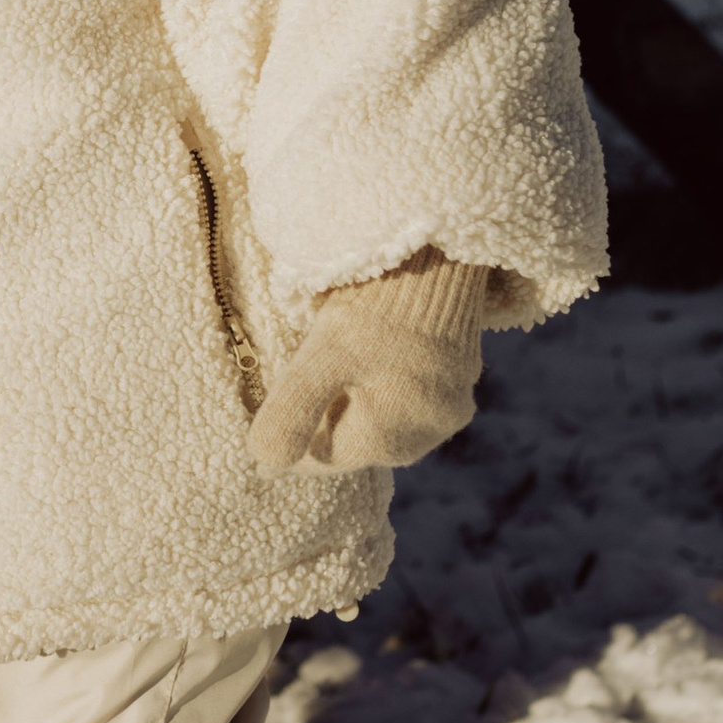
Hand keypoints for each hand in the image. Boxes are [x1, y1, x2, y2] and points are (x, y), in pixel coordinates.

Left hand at [248, 261, 484, 472]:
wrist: (438, 258)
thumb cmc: (376, 310)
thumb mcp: (322, 360)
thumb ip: (292, 414)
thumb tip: (264, 464)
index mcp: (392, 439)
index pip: (325, 457)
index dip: (290, 441)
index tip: (260, 430)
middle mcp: (428, 435)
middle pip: (357, 442)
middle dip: (324, 422)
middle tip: (293, 391)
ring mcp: (449, 410)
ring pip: (384, 423)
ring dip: (353, 407)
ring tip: (332, 371)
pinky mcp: (461, 383)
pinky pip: (410, 401)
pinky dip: (382, 389)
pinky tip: (368, 361)